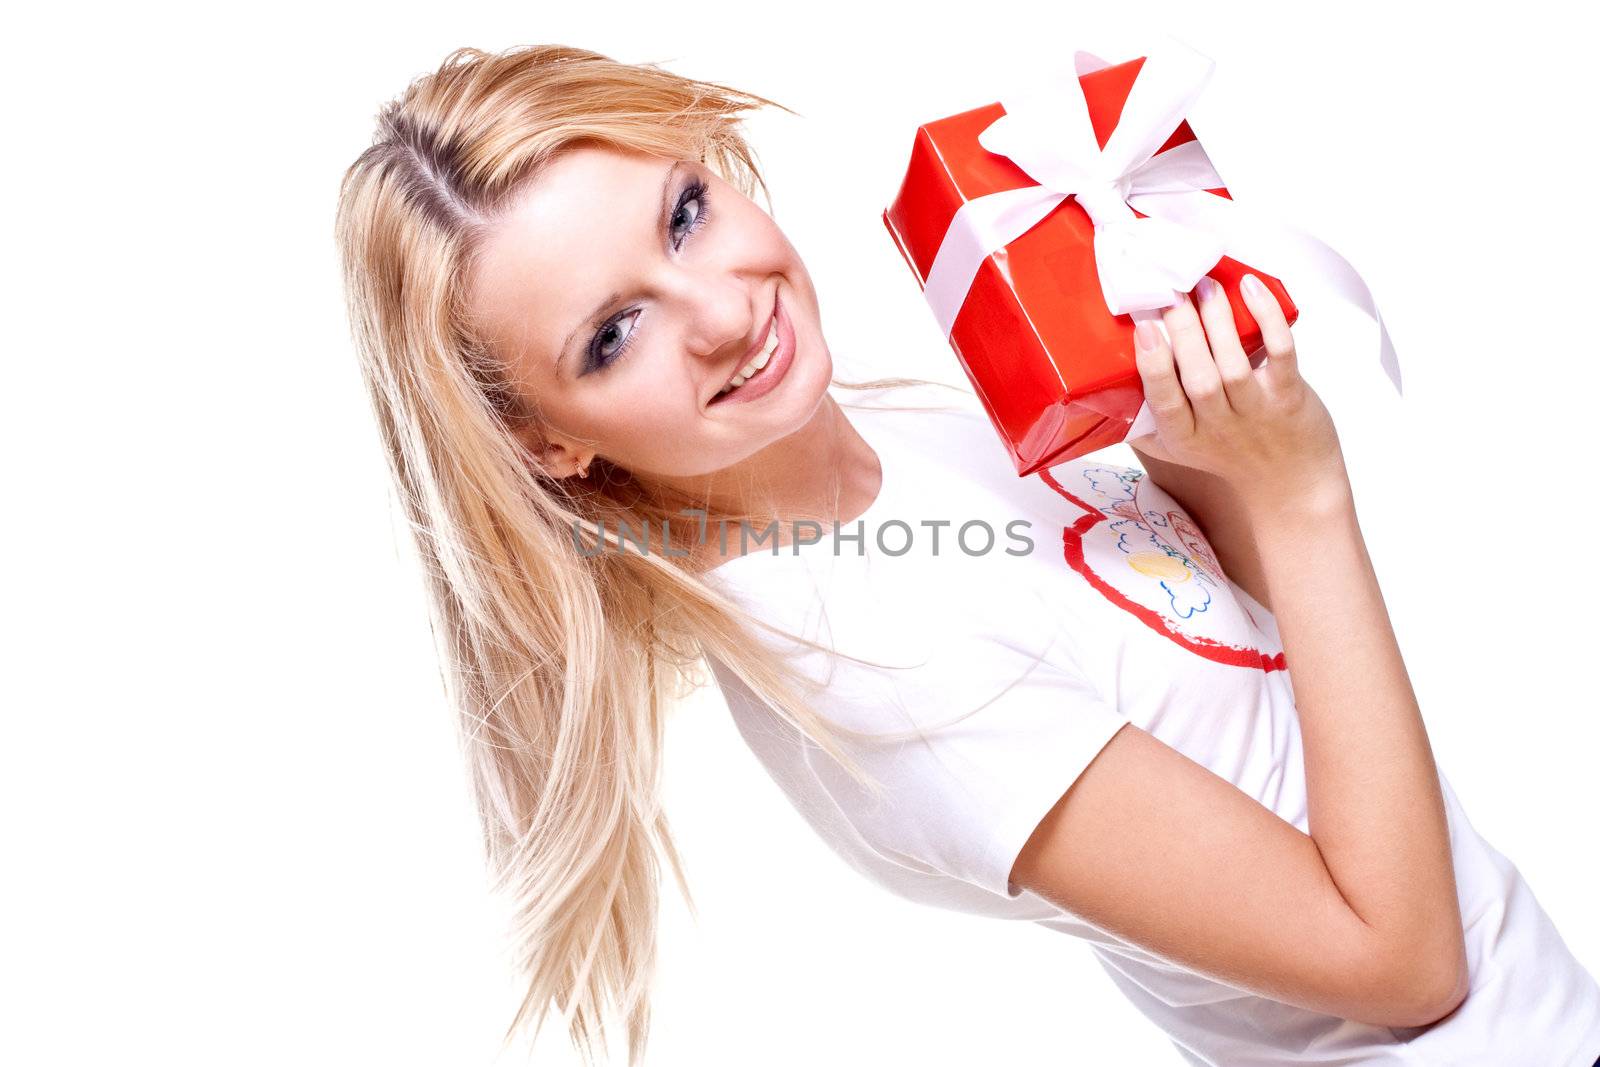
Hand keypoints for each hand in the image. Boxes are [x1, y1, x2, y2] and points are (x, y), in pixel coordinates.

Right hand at [1129, 274, 1347, 504]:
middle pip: (1198, 377)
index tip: (1144, 328)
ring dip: (1217, 319)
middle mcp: (1217, 426)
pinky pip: (1280, 353)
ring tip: (1203, 284)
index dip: (1154, 365)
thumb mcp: (1177, 450)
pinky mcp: (1289, 395)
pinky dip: (1267, 318)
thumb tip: (1102, 387)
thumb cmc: (1228, 455)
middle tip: (1171, 290)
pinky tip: (1251, 289)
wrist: (1291, 482)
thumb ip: (1143, 423)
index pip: (1164, 403)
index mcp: (1183, 437)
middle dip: (1183, 329)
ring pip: (1233, 363)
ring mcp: (1255, 412)